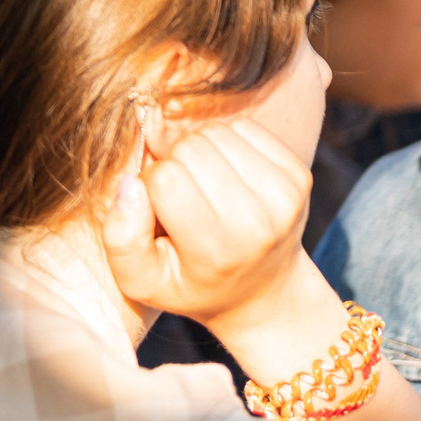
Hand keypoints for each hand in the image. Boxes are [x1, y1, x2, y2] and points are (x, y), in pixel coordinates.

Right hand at [102, 115, 352, 384]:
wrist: (263, 293)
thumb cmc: (191, 282)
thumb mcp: (141, 279)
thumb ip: (120, 237)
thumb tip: (130, 183)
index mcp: (217, 252)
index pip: (166, 178)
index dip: (150, 183)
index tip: (159, 207)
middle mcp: (259, 224)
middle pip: (190, 148)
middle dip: (174, 162)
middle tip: (181, 194)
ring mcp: (286, 197)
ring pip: (215, 132)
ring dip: (199, 149)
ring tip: (203, 184)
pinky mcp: (300, 176)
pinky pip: (243, 127)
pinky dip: (226, 141)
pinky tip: (226, 173)